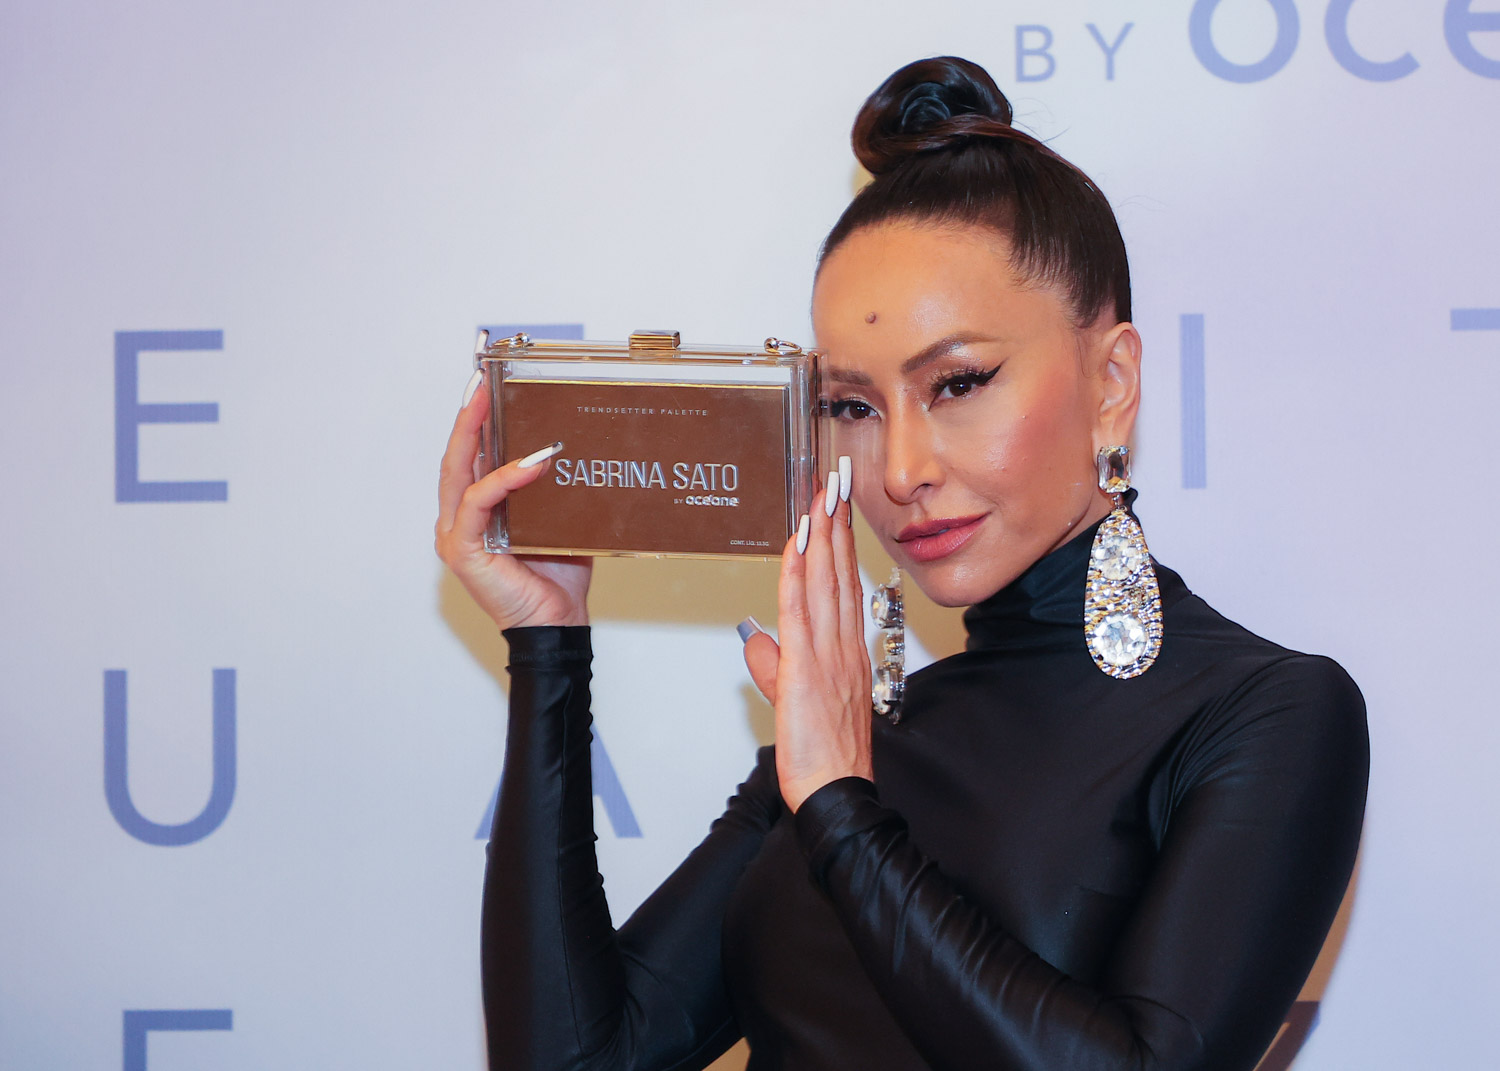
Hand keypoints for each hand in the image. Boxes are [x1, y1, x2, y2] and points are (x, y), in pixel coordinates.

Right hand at [435, 377, 591, 629]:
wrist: (557, 621)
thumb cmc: (556, 576)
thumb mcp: (557, 520)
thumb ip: (553, 489)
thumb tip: (572, 451)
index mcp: (477, 512)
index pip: (470, 458)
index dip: (474, 422)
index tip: (486, 387)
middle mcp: (460, 520)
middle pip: (456, 458)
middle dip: (468, 417)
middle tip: (481, 383)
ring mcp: (457, 535)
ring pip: (459, 473)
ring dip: (475, 435)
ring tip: (491, 404)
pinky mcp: (463, 550)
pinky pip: (479, 503)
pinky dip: (502, 480)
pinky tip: (530, 464)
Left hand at [744, 470, 872, 811]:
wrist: (835, 790)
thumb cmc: (824, 756)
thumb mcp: (795, 704)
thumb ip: (774, 668)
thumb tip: (757, 643)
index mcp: (846, 653)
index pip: (843, 586)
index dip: (840, 544)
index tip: (837, 510)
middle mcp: (843, 646)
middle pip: (839, 573)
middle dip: (837, 524)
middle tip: (835, 483)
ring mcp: (829, 654)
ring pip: (825, 582)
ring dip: (823, 535)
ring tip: (823, 495)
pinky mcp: (808, 667)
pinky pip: (801, 609)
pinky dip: (799, 572)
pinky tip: (798, 543)